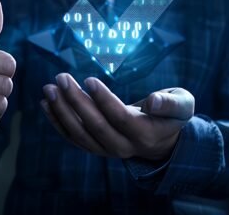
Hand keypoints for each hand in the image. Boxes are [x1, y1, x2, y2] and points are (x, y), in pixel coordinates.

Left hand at [40, 73, 193, 159]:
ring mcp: (106, 150)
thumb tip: (152, 101)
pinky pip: (72, 137)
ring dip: (61, 111)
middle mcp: (124, 147)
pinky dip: (57, 121)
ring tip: (48, 89)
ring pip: (80, 134)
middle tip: (61, 78)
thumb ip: (171, 103)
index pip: (120, 117)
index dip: (103, 99)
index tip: (89, 79)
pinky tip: (46, 103)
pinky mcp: (94, 147)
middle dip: (76, 101)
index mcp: (145, 135)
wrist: (161, 138)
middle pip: (95, 125)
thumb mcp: (182, 105)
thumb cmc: (171, 113)